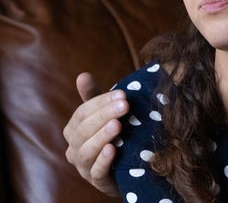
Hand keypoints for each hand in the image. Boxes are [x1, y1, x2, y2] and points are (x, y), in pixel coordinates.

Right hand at [62, 72, 125, 196]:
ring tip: (117, 125)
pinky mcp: (97, 180)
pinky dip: (103, 160)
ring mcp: (84, 166)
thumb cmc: (113, 136)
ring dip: (102, 136)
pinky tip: (113, 149)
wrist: (126, 167)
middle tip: (124, 105)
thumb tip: (82, 75)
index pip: (82, 113)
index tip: (122, 94)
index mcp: (73, 130)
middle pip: (83, 130)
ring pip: (86, 151)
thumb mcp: (105, 116)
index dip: (101, 102)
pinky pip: (96, 171)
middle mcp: (74, 148)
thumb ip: (94, 98)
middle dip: (104, 116)